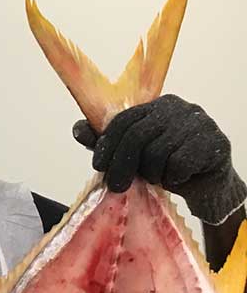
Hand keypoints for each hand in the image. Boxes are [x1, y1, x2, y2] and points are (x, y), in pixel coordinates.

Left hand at [73, 94, 245, 223]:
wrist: (206, 184)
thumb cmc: (166, 166)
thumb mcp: (134, 155)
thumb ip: (108, 142)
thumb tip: (78, 129)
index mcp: (156, 106)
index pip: (124, 120)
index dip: (107, 144)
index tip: (98, 166)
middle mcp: (179, 108)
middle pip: (137, 135)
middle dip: (122, 165)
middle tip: (117, 186)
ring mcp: (199, 122)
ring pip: (158, 152)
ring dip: (153, 173)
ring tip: (158, 178)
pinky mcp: (214, 141)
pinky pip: (180, 163)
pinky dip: (173, 177)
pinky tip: (178, 178)